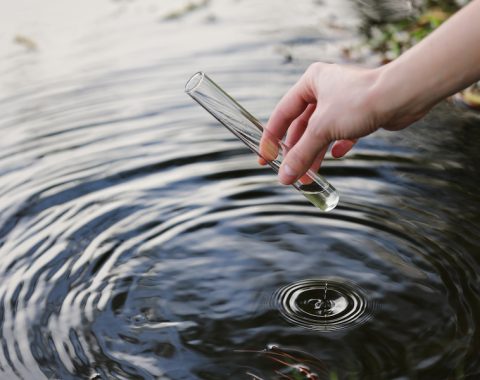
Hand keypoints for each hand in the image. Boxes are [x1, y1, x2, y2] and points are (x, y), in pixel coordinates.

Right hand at [260, 62, 427, 184]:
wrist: (402, 96)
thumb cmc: (360, 102)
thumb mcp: (322, 130)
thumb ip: (301, 154)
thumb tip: (284, 177)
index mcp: (310, 82)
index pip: (282, 114)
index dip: (271, 138)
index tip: (265, 158)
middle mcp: (325, 89)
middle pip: (302, 126)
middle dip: (296, 151)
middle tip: (290, 172)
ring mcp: (342, 101)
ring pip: (321, 132)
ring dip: (314, 153)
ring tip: (309, 176)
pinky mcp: (360, 112)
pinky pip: (341, 132)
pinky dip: (337, 145)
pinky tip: (337, 155)